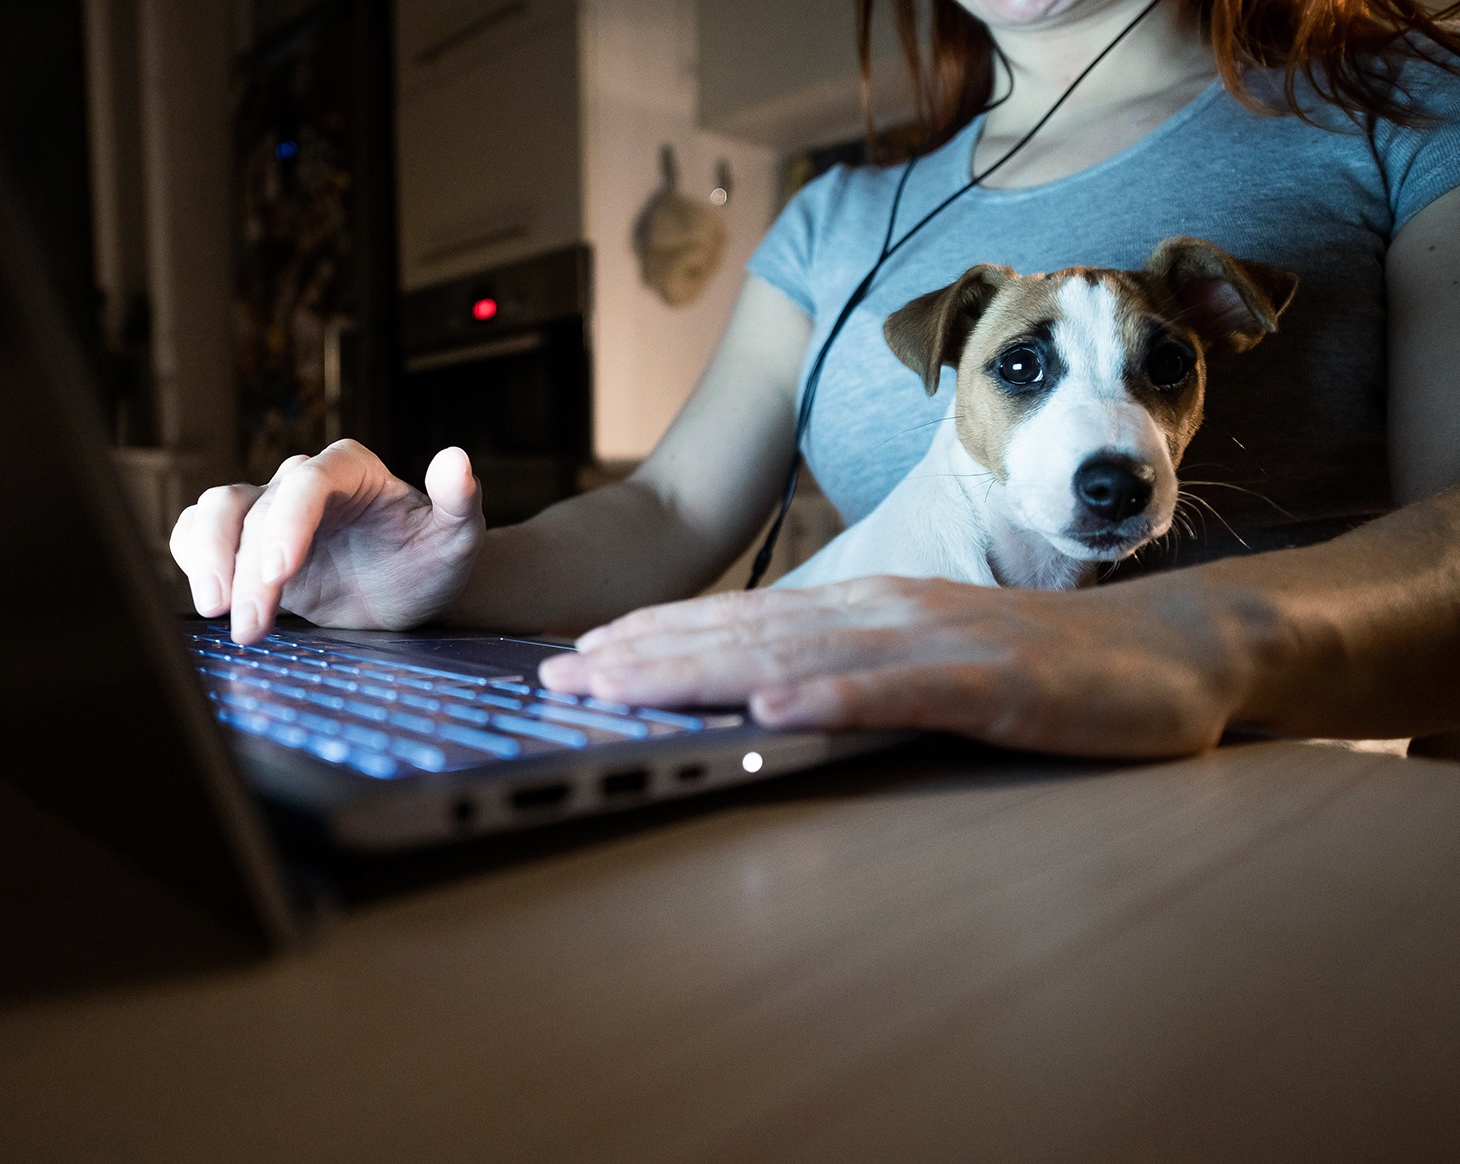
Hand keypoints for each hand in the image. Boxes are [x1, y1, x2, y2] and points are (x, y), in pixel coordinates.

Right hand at [169, 441, 485, 641]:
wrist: (410, 594)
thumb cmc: (432, 559)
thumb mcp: (458, 535)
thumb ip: (459, 499)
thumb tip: (456, 461)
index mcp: (351, 470)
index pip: (307, 482)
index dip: (286, 523)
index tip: (279, 571)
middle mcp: (304, 484)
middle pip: (254, 505)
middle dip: (243, 565)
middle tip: (248, 621)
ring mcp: (272, 513)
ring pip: (217, 511)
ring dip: (208, 559)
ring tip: (218, 611)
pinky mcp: (248, 545)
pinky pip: (201, 532)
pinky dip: (192, 556)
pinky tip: (206, 595)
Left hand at [537, 575, 1257, 757]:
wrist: (1173, 650)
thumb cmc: (1047, 666)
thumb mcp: (928, 663)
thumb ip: (854, 671)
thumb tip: (767, 692)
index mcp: (866, 607)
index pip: (740, 621)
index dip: (655, 637)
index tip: (578, 656)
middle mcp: (885, 610)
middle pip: (744, 632)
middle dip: (644, 655)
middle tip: (558, 678)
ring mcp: (936, 641)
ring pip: (798, 653)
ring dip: (703, 670)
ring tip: (623, 686)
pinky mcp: (993, 682)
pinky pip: (899, 691)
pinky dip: (832, 698)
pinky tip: (773, 711)